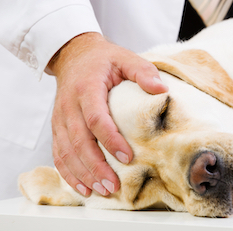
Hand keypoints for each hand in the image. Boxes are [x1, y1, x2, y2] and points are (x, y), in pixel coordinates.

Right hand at [48, 32, 167, 195]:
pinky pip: (59, 153)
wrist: (74, 55)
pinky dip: (69, 173)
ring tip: (101, 190)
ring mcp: (60, 118)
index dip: (110, 139)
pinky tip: (84, 187)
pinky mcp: (57, 127)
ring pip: (66, 152)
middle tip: (113, 185)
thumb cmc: (104, 59)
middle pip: (78, 141)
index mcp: (86, 88)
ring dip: (83, 174)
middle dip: (95, 166)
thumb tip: (161, 90)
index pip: (96, 118)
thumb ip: (143, 71)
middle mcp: (69, 105)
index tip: (128, 156)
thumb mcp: (126, 57)